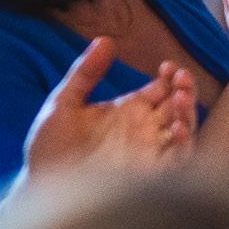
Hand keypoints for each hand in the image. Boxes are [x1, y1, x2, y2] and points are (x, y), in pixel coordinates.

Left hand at [23, 37, 196, 178]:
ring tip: (181, 97)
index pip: (162, 88)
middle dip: (186, 89)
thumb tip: (105, 39)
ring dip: (189, 111)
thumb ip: (85, 73)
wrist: (39, 189)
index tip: (168, 65)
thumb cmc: (49, 150)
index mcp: (128, 111)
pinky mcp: (150, 174)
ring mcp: (149, 152)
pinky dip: (186, 142)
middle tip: (179, 78)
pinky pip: (180, 158)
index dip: (172, 75)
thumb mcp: (63, 104)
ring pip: (184, 127)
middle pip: (179, 104)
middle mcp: (144, 130)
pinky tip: (176, 128)